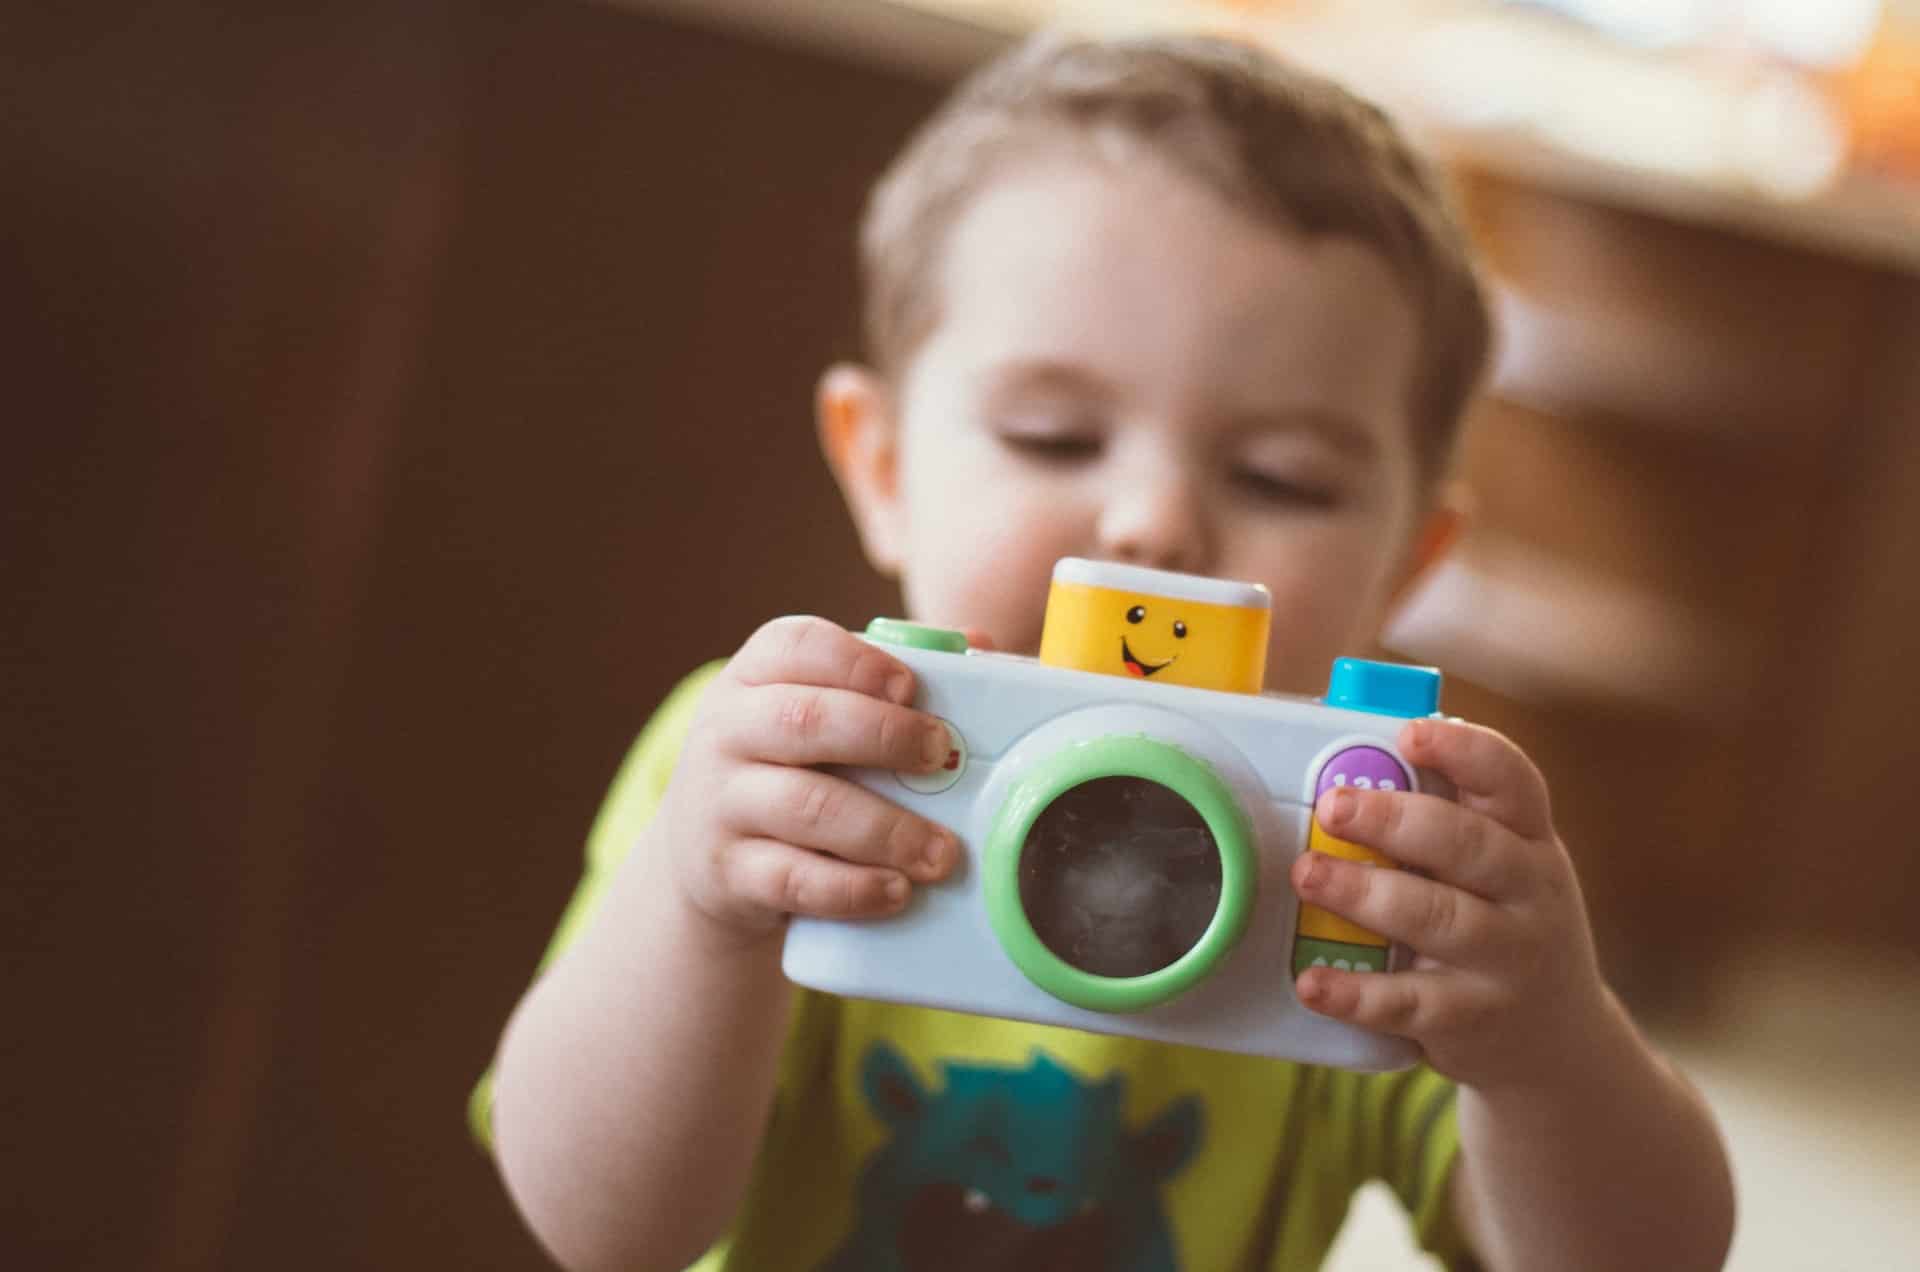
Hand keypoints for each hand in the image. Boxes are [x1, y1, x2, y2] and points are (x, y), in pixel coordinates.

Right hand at [653, 616, 961, 943]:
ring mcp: (720, 802)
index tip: (910, 687)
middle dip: (884, 736)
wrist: (708, 855)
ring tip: (941, 852)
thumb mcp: (821, 714)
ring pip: (805, 806)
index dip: (856, 661)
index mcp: (755, 676)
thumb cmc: (794, 765)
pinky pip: (791, 878)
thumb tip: (981, 645)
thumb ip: (889, 682)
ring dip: (885, 829)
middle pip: (804, 721)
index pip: (795, 645)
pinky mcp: (725, 871)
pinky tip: (896, 891)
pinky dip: (851, 888)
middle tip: (941, 757)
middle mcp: (728, 730)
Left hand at [1288, 718, 1612, 1090]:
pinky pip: (1408, 1003)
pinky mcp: (1470, 1020)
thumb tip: (1353, 759)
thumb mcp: (1506, 868)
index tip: (1410, 734)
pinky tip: (1311, 979)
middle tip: (1332, 806)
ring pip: (1436, 919)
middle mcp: (1529, 895)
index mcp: (1531, 840)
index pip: (1512, 781)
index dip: (1464, 752)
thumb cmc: (1507, 925)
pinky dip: (1356, 993)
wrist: (1559, 1043)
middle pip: (1467, 846)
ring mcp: (1506, 960)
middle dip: (1394, 820)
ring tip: (1306, 873)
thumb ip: (1450, 818)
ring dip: (1365, 893)